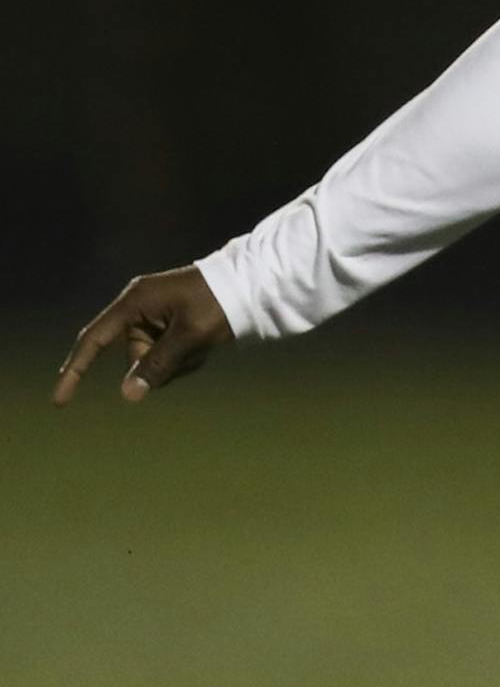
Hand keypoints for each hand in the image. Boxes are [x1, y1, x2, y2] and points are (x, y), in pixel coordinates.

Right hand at [53, 267, 232, 405]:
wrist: (251, 285)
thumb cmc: (219, 303)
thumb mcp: (190, 336)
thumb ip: (158, 364)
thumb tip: (128, 395)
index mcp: (135, 302)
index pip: (93, 340)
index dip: (75, 370)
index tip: (60, 401)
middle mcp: (139, 308)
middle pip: (134, 357)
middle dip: (161, 365)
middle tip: (195, 349)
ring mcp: (154, 317)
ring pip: (153, 361)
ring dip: (178, 363)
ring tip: (204, 343)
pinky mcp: (169, 326)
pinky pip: (168, 356)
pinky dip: (186, 358)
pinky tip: (206, 344)